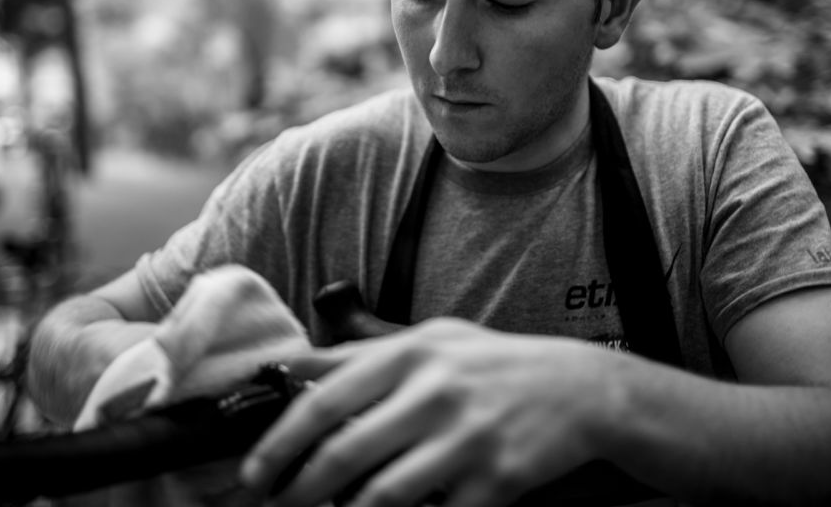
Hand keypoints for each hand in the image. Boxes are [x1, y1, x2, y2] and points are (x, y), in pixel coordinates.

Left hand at [240, 317, 620, 506]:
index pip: (322, 401)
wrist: (577, 389)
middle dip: (298, 492)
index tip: (253, 474)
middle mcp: (433, 394)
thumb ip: (359, 353)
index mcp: (408, 356)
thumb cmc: (491, 363)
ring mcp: (465, 441)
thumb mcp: (428, 339)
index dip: (277, 444)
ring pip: (381, 497)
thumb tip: (291, 366)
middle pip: (343, 455)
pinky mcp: (494, 483)